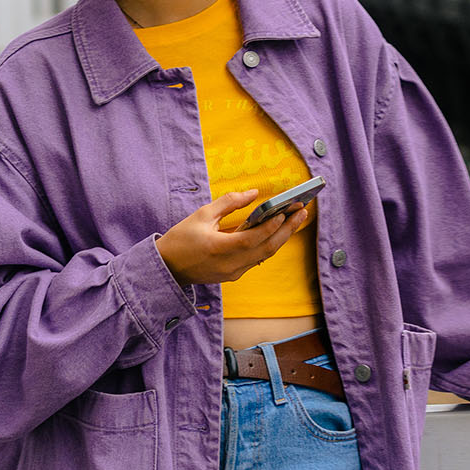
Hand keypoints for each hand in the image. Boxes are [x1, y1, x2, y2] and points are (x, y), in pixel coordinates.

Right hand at [155, 190, 309, 286]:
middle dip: (287, 230)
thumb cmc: (181, 238)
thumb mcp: (202, 215)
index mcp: (219, 248)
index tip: (286, 210)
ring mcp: (232, 273)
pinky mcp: (233, 275)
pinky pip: (256, 259)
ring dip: (281, 237)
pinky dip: (268, 244)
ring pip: (264, 255)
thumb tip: (253, 193)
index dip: (271, 225)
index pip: (253, 238)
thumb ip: (229, 203)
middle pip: (266, 249)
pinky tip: (277, 231)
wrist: (167, 268)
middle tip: (302, 212)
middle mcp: (229, 265)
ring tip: (295, 219)